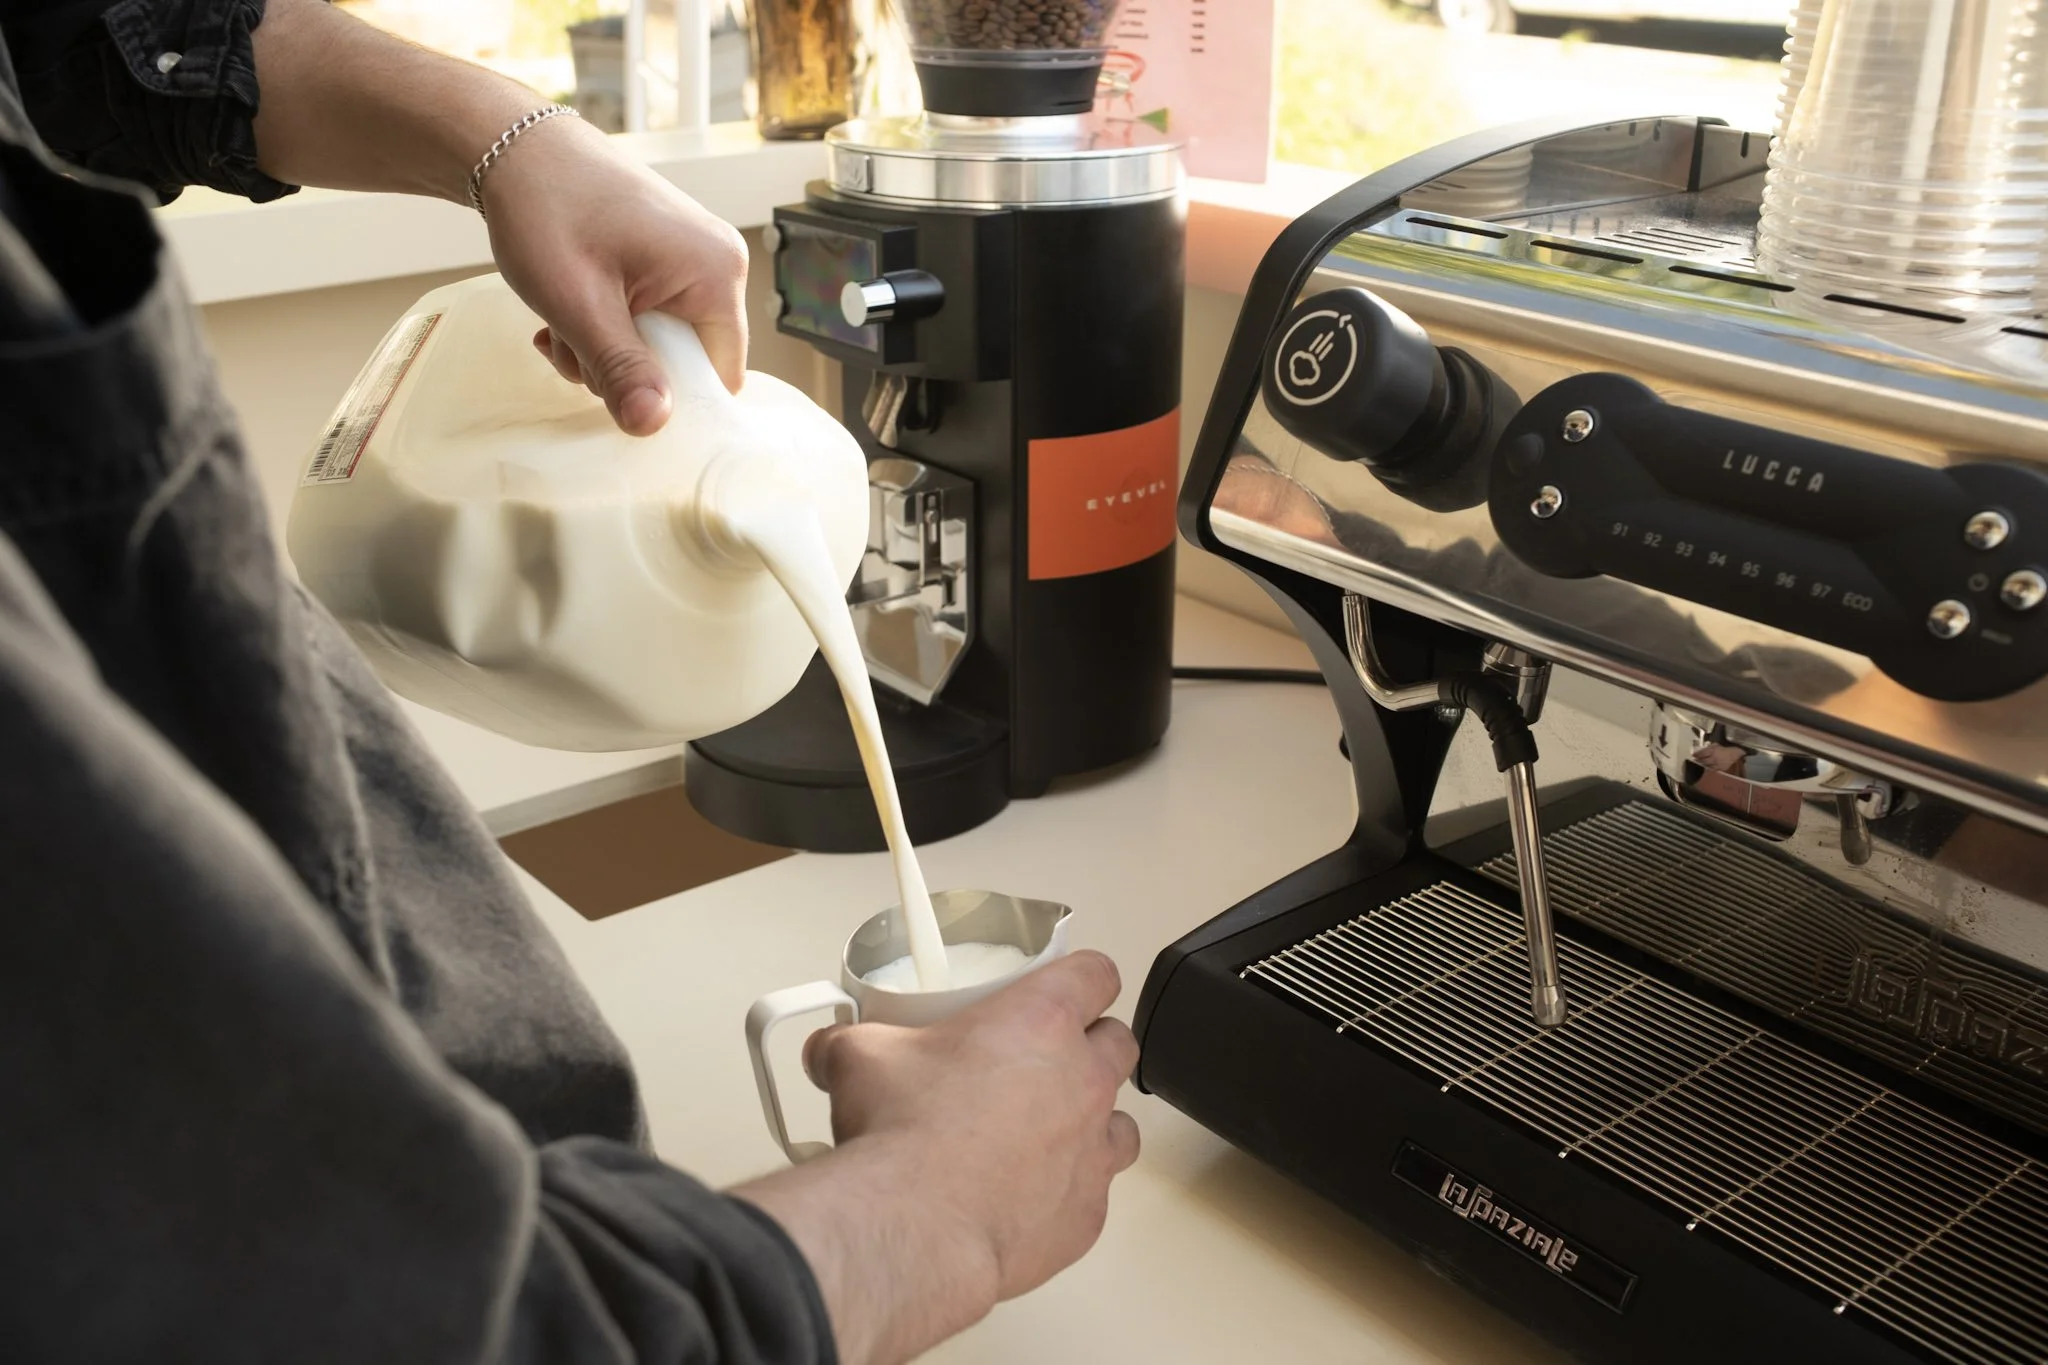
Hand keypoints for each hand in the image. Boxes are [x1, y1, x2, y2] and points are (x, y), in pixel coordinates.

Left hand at [480, 116, 749, 433]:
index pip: (720, 375)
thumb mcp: (578, 305)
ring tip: (560, 323)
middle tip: (570, 348)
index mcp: (716, 273)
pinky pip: (650, 316)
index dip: (670, 396)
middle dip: (627, 370)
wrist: (513, 146)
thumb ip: (621, 368)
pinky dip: (608, 325)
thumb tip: (652, 425)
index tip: (614, 391)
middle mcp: (719, 264)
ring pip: (661, 342)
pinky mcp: (668, 255)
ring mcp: (694, 257)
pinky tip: (568, 310)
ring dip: (608, 350)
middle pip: (689, 361)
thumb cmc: (546, 210)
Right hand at [734, 951, 1139, 1364]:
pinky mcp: (1088, 1214)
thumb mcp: (859, 1057)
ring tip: (1044, 1133)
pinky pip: (1095, 1192)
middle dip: (1091, 1048)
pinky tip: (1027, 1197)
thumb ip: (851, 1042)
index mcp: (1042, 1020)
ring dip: (1092, 1122)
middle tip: (1044, 1062)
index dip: (1087, 978)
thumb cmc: (901, 1132)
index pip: (1097, 975)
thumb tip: (827, 1048)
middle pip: (1119, 1044)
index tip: (1071, 987)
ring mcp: (1093, 1150)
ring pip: (1121, 1122)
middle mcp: (1083, 1079)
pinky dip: (1069, 1190)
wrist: (913, 1227)